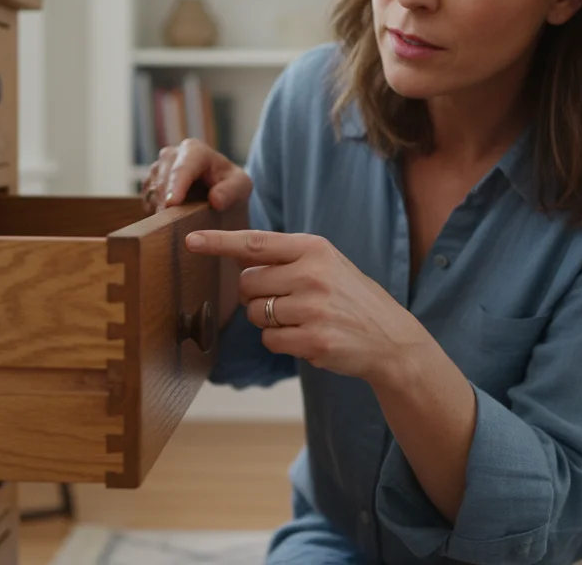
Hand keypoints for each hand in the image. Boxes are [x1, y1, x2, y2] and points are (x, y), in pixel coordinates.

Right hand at [141, 139, 251, 214]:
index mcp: (194, 150)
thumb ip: (231, 191)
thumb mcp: (241, 187)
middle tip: (170, 225)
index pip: (183, 167)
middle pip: (162, 179)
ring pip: (151, 190)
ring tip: (174, 225)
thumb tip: (215, 200)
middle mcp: (171, 154)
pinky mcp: (149, 183)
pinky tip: (169, 220)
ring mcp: (157, 168)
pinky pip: (146, 199)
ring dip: (160, 208)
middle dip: (166, 201)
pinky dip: (155, 211)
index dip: (176, 184)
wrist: (219, 191)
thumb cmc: (231, 186)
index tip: (173, 204)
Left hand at [185, 228, 434, 384]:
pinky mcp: (314, 340)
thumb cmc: (349, 297)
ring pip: (255, 314)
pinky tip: (308, 337)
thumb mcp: (325, 264)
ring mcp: (314, 308)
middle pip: (247, 284)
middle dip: (255, 295)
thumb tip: (235, 255)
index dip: (219, 242)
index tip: (190, 240)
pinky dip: (282, 342)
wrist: (390, 337)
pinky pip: (270, 340)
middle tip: (286, 300)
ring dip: (270, 321)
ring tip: (303, 319)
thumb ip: (284, 258)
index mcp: (314, 248)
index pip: (255, 243)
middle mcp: (312, 274)